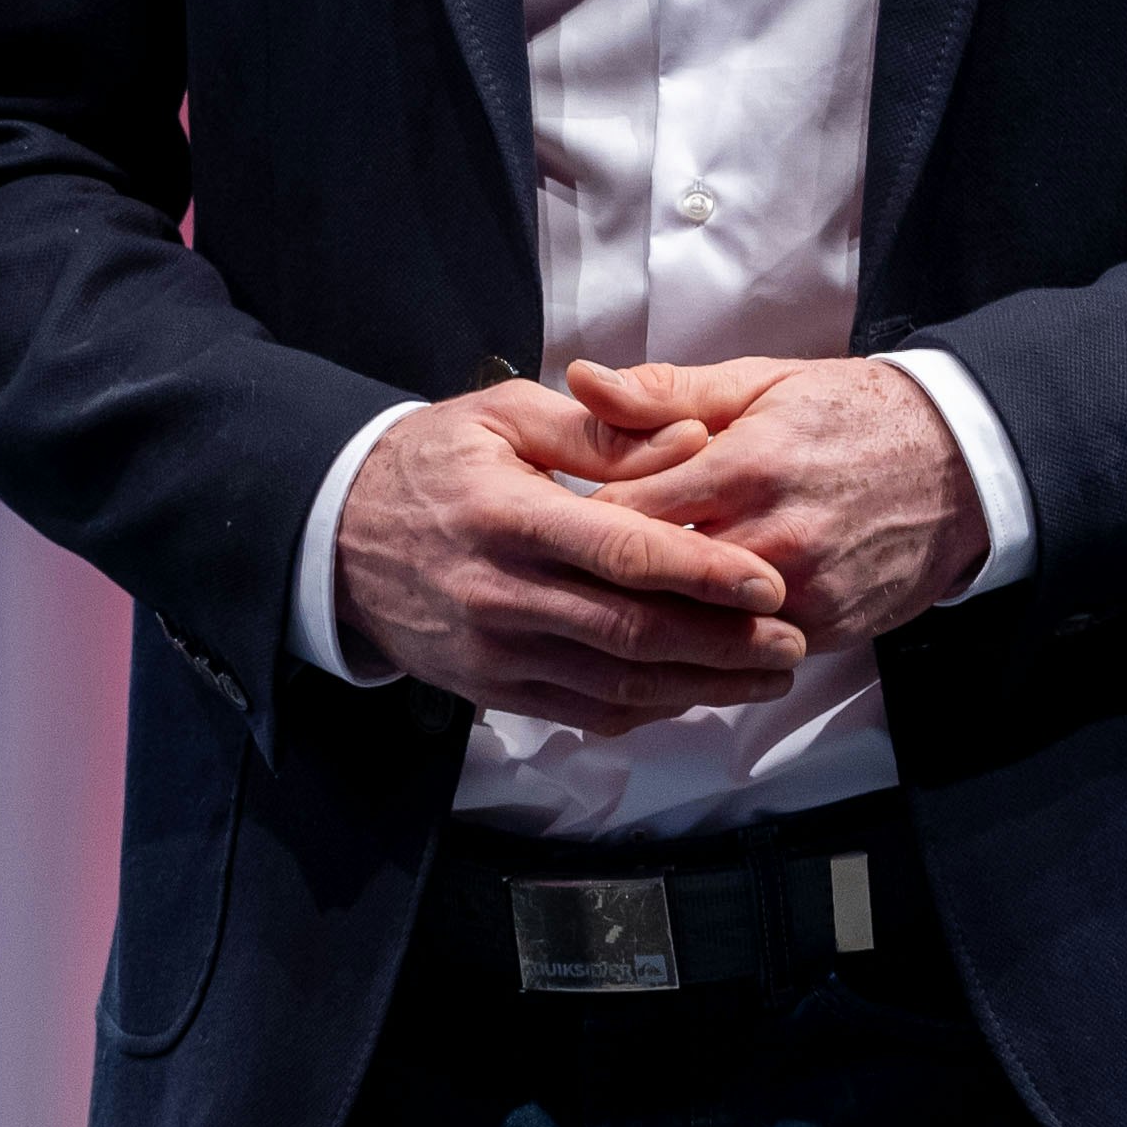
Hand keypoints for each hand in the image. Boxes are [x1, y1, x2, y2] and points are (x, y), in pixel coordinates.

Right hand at [329, 376, 804, 735]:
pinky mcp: (487, 688)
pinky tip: (697, 695)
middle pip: (630, 631)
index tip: (769, 584)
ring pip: (613, 682)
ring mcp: (492, 651)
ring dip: (699, 687)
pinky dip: (645, 708)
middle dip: (722, 644)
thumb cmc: (433, 461)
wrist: (332, 535)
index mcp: (509, 515)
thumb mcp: (504, 416)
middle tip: (794, 642)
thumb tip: (694, 440)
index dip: (702, 573)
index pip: (622, 552)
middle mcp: (500, 593)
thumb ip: (601, 431)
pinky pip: (579, 710)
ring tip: (767, 678)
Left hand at [574, 355, 989, 648]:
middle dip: (606, 578)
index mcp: (746, 464)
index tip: (567, 518)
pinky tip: (686, 627)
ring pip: (690, 629)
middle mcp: (772, 536)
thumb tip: (580, 379)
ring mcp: (801, 593)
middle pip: (648, 582)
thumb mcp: (761, 382)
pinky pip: (740, 652)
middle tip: (580, 569)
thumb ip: (666, 392)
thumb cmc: (850, 414)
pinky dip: (707, 643)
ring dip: (653, 618)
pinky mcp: (826, 631)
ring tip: (622, 602)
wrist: (959, 463)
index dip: (583, 519)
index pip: (622, 512)